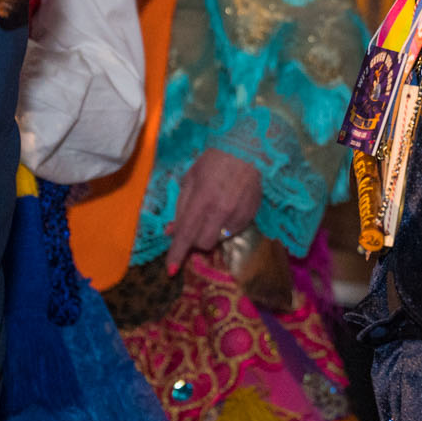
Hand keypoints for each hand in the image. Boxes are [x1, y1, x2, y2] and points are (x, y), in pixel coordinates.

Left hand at [165, 148, 261, 274]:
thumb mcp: (190, 179)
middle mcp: (221, 211)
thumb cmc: (213, 161)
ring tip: (214, 212)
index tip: (170, 271)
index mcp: (202, 200)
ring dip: (211, 233)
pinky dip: (226, 226)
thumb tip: (171, 232)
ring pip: (219, 240)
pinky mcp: (251, 215)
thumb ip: (181, 208)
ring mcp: (238, 214)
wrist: (247, 149)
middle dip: (195, 239)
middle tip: (196, 224)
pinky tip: (228, 208)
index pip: (186, 235)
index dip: (176, 254)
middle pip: (203, 243)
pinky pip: (234, 231)